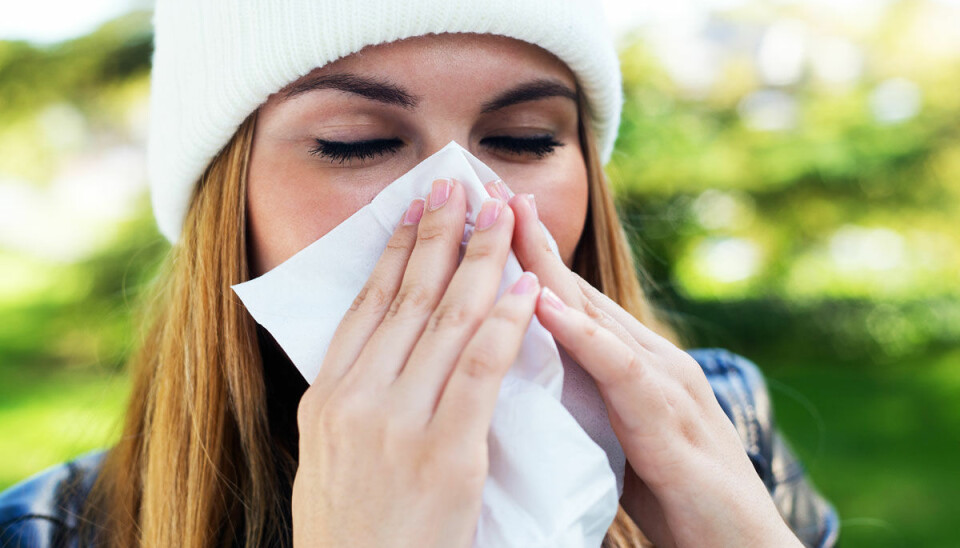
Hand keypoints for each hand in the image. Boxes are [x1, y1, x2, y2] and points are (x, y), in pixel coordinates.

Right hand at [293, 179, 540, 547]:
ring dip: (479, 259)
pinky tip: (527, 286)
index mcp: (326, 397)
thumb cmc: (351, 535)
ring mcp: (398, 423)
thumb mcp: (327, 459)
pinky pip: (480, 368)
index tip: (417, 207)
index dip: (395, 248)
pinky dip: (505, 321)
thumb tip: (377, 352)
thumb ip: (351, 402)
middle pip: (407, 296)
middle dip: (439, 233)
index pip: (366, 303)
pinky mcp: (445, 453)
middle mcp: (356, 398)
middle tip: (460, 182)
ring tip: (501, 214)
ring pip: (446, 319)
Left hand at [503, 191, 802, 547]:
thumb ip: (583, 402)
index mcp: (630, 365)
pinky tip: (545, 304)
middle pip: (579, 290)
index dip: (524, 261)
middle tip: (488, 189)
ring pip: (597, 314)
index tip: (480, 220)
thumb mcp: (615, 438)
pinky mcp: (671, 422)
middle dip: (530, 241)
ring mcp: (665, 383)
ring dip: (549, 267)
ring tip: (508, 222)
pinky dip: (582, 334)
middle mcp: (649, 359)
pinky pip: (620, 369)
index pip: (570, 301)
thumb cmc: (674, 499)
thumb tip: (528, 385)